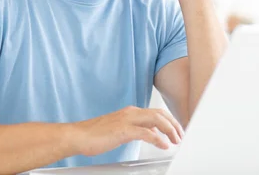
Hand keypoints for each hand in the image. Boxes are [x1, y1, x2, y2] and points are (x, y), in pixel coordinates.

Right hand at [67, 106, 184, 156]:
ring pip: (156, 119)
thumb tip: (149, 134)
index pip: (156, 112)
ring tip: (175, 139)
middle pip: (159, 114)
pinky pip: (146, 133)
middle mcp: (131, 113)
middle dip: (173, 124)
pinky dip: (157, 138)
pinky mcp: (123, 130)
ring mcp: (127, 120)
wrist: (78, 136)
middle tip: (180, 134)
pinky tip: (163, 145)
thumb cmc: (94, 135)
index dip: (169, 120)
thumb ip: (134, 130)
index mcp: (130, 112)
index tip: (176, 129)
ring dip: (169, 129)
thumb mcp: (119, 130)